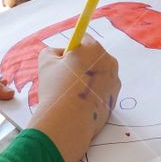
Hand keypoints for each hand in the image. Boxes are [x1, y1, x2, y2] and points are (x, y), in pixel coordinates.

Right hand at [27, 38, 120, 161]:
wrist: (68, 121)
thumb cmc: (57, 88)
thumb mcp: (46, 61)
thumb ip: (53, 51)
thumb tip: (61, 54)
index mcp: (94, 49)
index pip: (84, 40)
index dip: (72, 49)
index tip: (64, 60)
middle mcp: (109, 62)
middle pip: (94, 57)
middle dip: (81, 64)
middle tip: (65, 78)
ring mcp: (114, 82)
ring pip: (98, 75)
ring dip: (87, 79)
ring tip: (72, 93)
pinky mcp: (114, 99)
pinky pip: (102, 90)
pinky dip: (92, 93)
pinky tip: (79, 102)